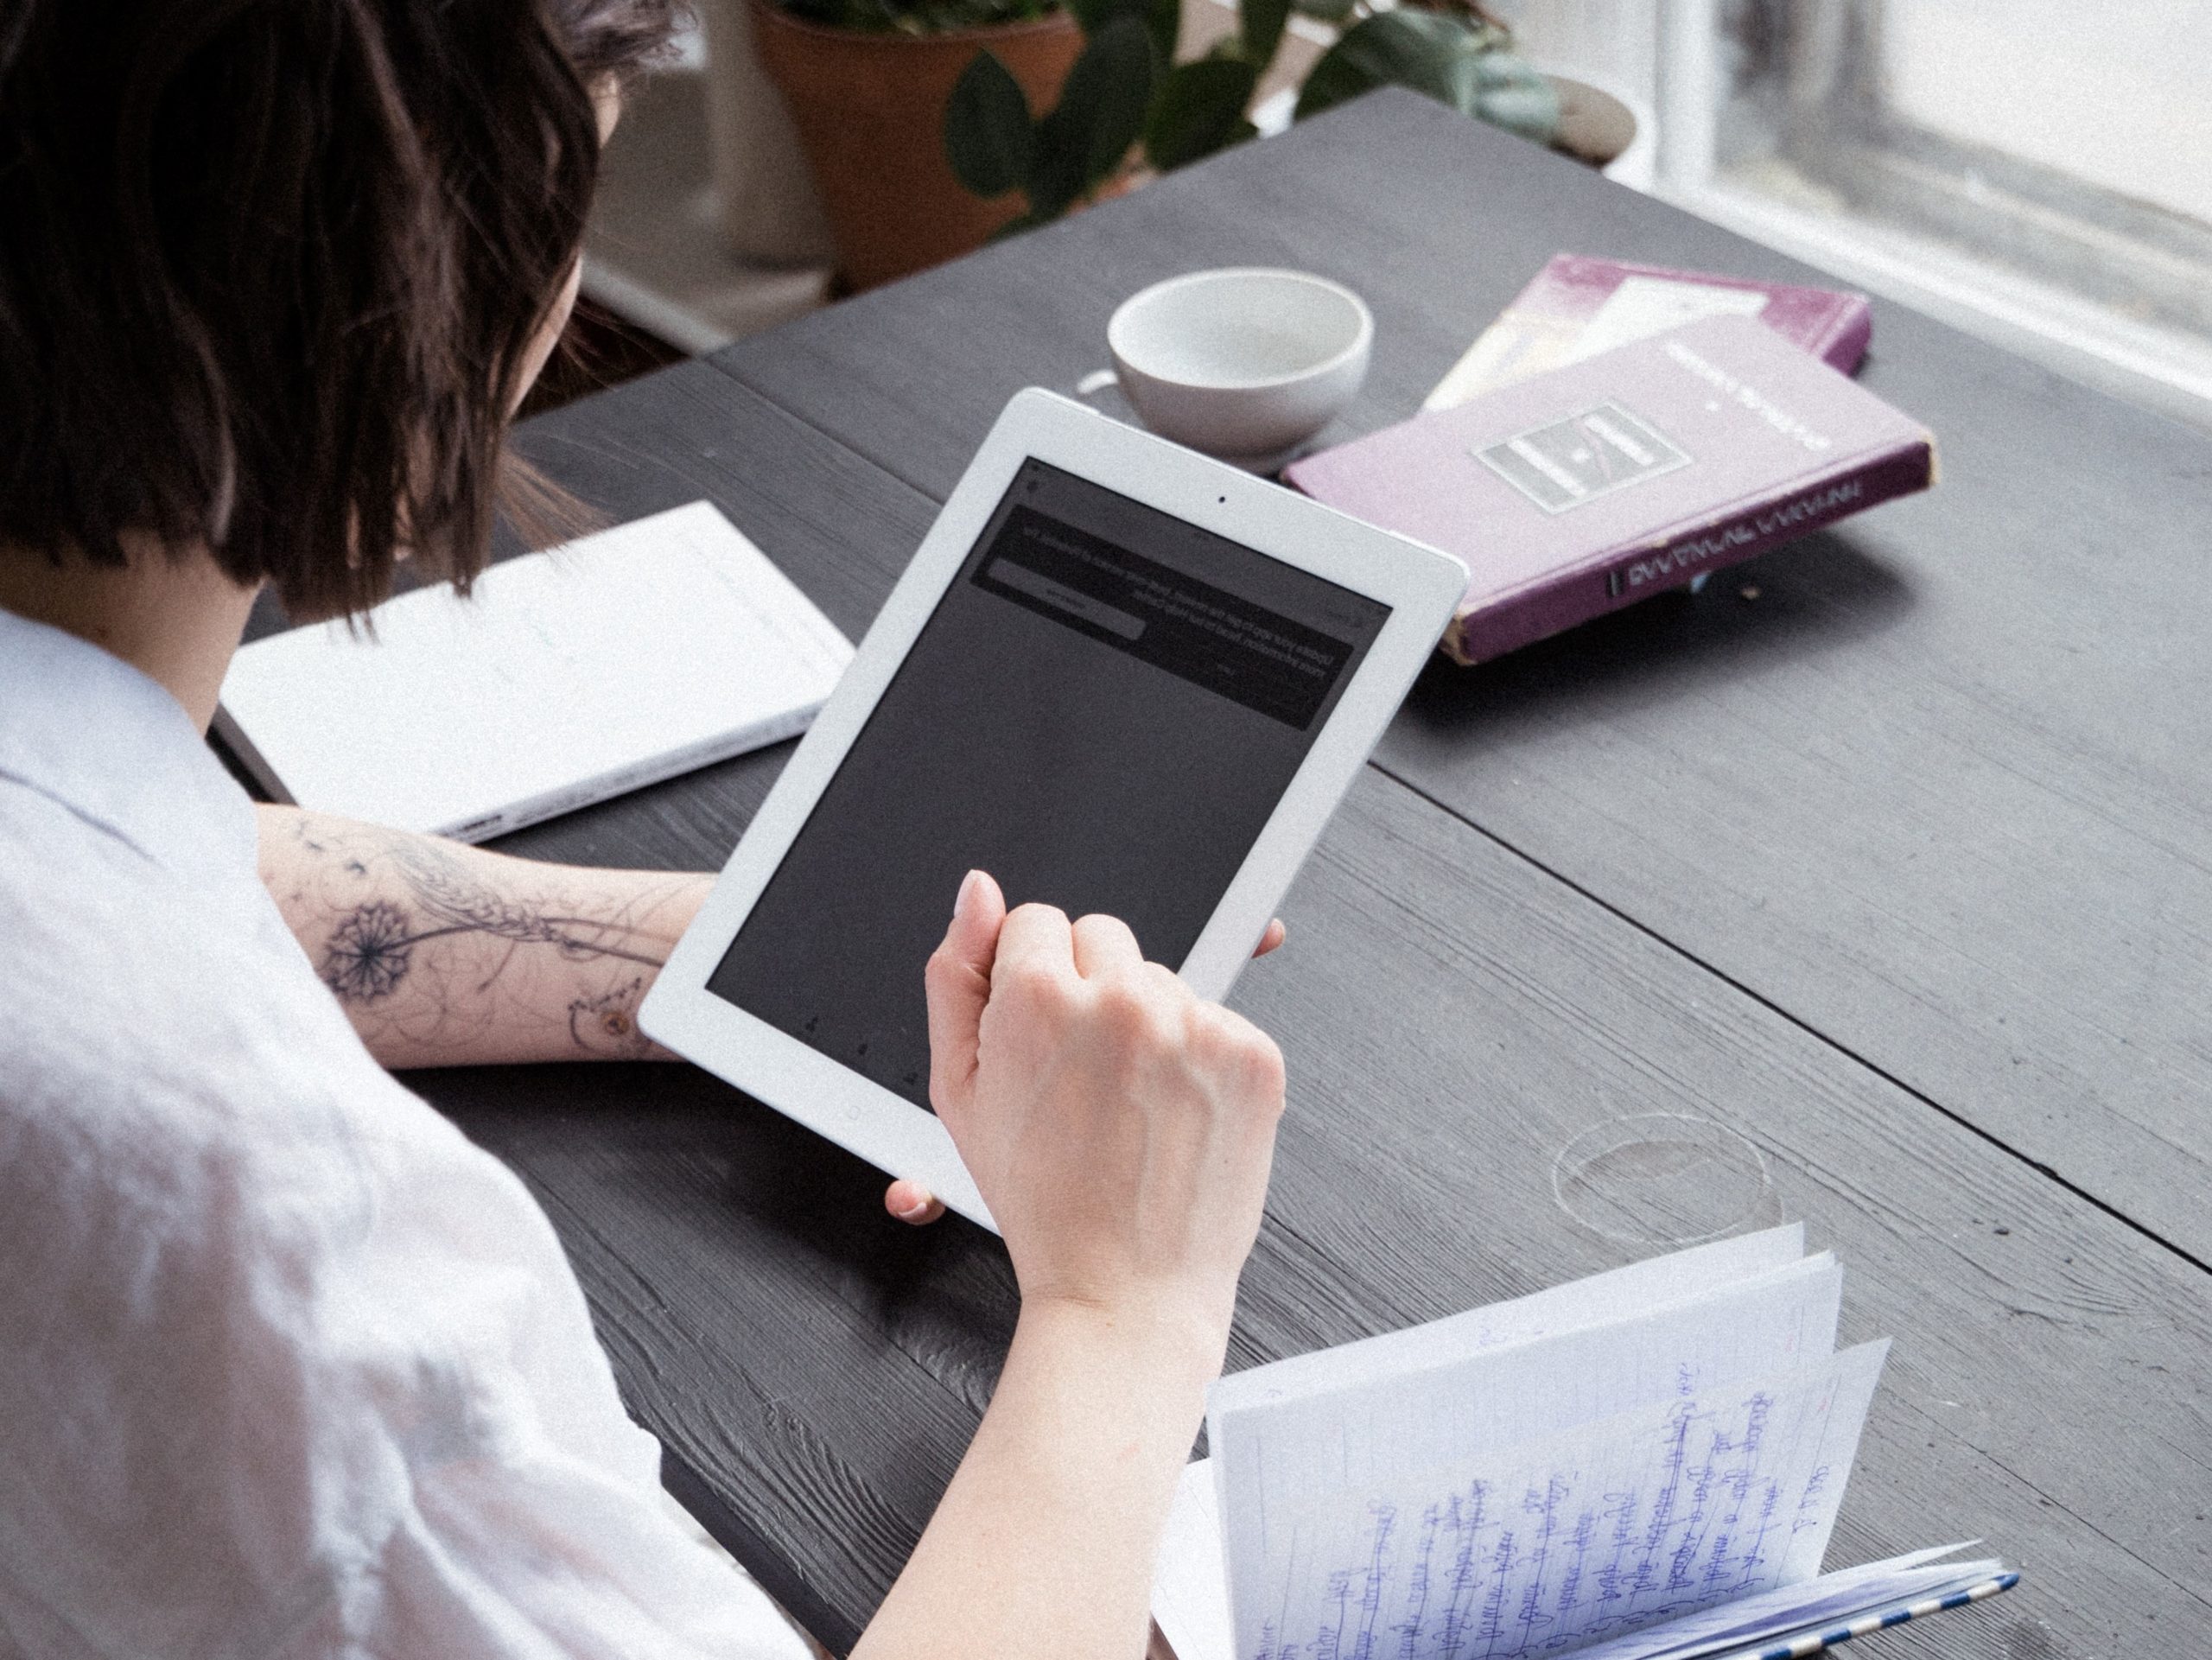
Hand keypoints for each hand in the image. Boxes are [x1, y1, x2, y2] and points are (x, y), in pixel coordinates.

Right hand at [911, 871, 1284, 1358]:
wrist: (1126, 1290)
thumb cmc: (1042, 1201)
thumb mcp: (960, 1091)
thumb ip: (956, 976)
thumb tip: (978, 891)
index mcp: (1040, 1000)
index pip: (1037, 921)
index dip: (1031, 983)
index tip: (1042, 1040)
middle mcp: (1122, 1000)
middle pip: (1102, 935)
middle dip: (1089, 990)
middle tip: (1084, 1078)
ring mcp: (1196, 1025)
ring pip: (1162, 977)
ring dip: (1147, 1024)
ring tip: (1130, 1107)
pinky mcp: (1252, 1053)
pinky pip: (1216, 1016)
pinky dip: (1198, 1057)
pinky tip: (1173, 1114)